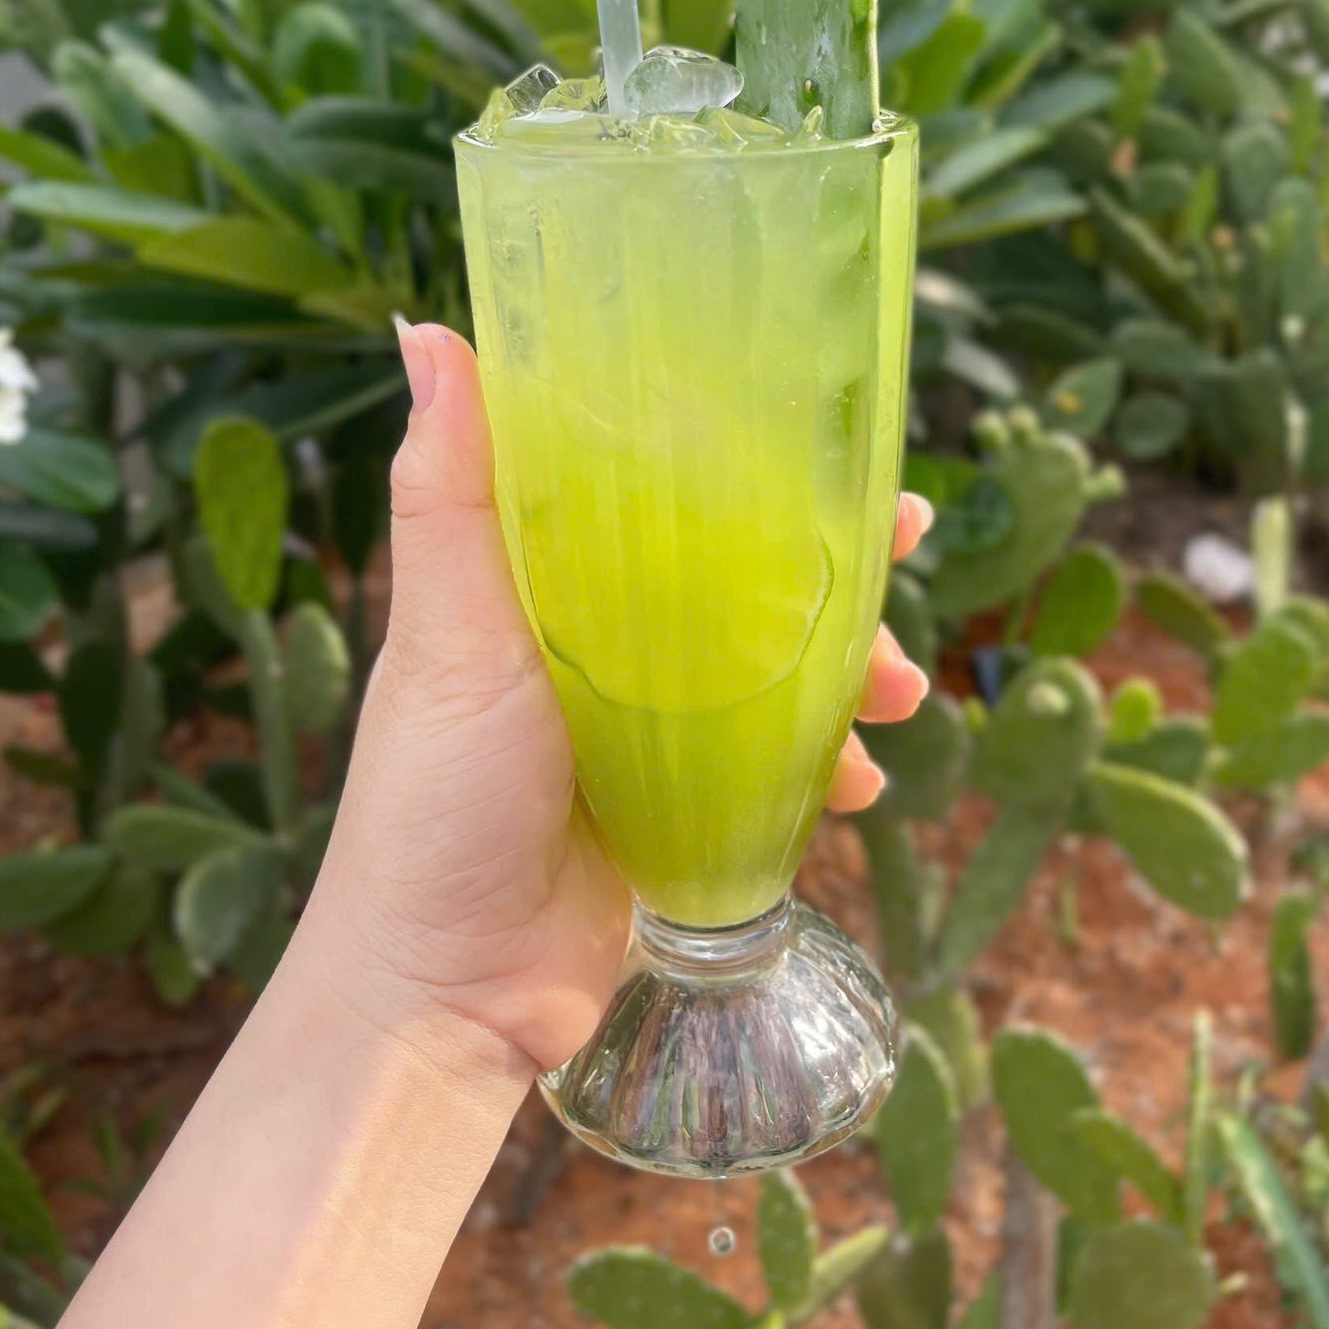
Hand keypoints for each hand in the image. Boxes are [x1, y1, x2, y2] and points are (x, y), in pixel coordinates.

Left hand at [302, 322, 932, 1076]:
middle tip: (904, 541)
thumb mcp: (449, 635)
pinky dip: (828, 767)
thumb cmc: (434, 802)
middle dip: (826, 558)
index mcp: (542, 581)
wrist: (448, 996)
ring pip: (774, 666)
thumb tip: (424, 332)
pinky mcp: (683, 809)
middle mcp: (600, 643)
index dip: (737, 448)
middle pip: (734, 571)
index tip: (820, 423)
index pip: (650, 483)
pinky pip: (779, 767)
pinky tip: (859, 785)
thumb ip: (449, 494)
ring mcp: (648, 729)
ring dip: (848, 666)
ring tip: (899, 689)